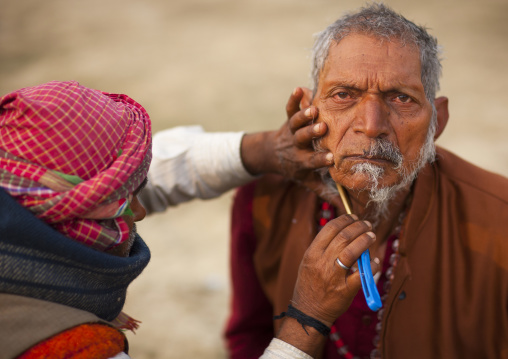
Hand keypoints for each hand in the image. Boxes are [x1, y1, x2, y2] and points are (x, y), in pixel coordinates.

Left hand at [240, 87, 340, 206]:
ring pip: (295, 122)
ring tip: (313, 109)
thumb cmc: (296, 168)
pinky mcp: (288, 118)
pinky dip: (293, 99)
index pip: (311, 162)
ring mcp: (291, 130)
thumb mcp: (309, 182)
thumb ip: (327, 194)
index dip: (320, 160)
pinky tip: (300, 89)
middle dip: (310, 133)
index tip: (331, 158)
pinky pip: (289, 108)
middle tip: (321, 127)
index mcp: (302, 161)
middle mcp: (296, 145)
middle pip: (302, 139)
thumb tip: (349, 211)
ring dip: (303, 115)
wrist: (272, 153)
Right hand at [291, 214, 378, 326]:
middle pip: (343, 237)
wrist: (309, 311)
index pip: (330, 228)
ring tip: (371, 235)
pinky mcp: (345, 290)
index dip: (344, 219)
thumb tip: (343, 232)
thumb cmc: (309, 285)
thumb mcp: (308, 262)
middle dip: (358, 227)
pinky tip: (374, 261)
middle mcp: (322, 263)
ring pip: (352, 251)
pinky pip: (362, 274)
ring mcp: (334, 276)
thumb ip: (323, 248)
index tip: (353, 217)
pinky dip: (371, 265)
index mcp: (312, 254)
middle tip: (367, 224)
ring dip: (365, 240)